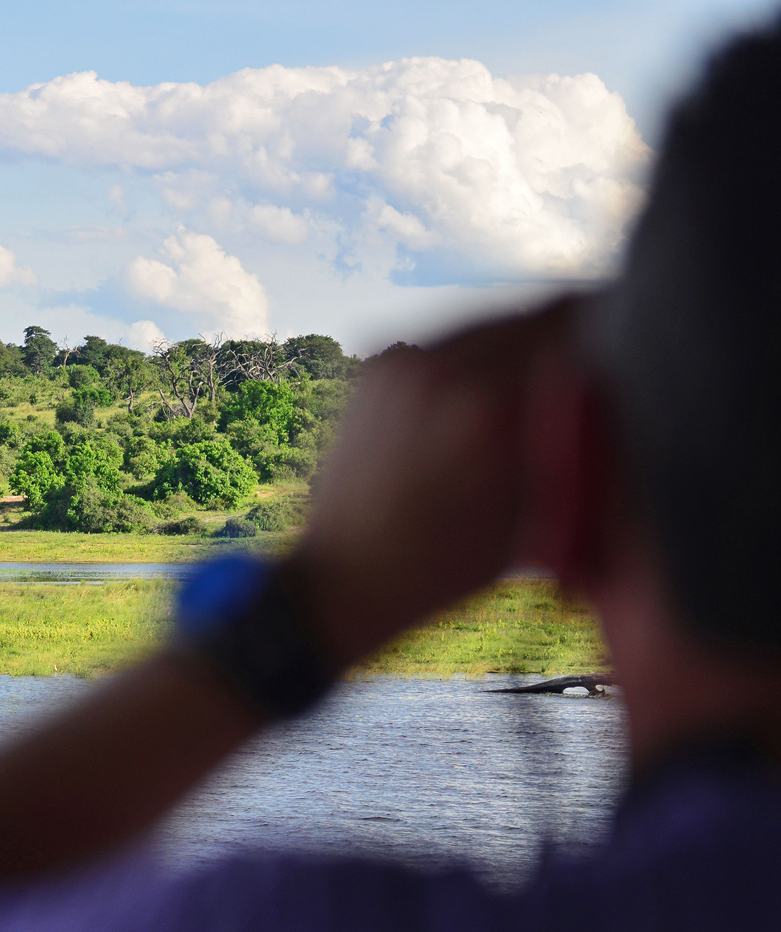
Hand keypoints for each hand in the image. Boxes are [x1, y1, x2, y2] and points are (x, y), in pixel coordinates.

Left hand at [291, 299, 580, 668]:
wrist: (345, 576)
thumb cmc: (445, 564)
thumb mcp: (539, 511)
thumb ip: (581, 437)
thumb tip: (617, 379)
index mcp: (489, 405)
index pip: (577, 324)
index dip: (613, 335)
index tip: (625, 356)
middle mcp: (442, 369)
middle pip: (539, 316)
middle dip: (569, 343)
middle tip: (586, 380)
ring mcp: (404, 362)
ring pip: (495, 325)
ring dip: (521, 349)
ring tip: (525, 404)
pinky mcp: (380, 366)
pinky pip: (451, 342)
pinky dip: (475, 363)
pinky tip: (476, 409)